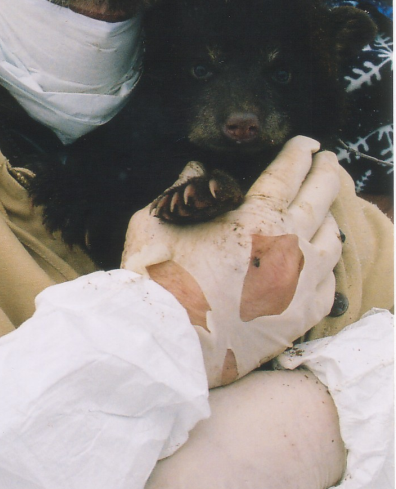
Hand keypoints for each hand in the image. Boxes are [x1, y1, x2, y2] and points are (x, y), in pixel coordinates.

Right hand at [122, 136, 341, 385]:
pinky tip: (317, 261)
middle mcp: (288, 245)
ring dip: (329, 216)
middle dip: (326, 172)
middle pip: (322, 195)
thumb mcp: (157, 222)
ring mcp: (300, 283)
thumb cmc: (157, 282)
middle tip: (326, 161)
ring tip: (324, 209)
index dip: (299, 152)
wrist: (167, 345)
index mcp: (254, 218)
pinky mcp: (300, 317)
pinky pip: (329, 283)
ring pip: (331, 238)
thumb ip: (180, 190)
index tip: (307, 143)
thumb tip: (194, 170)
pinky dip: (325, 266)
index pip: (288, 172)